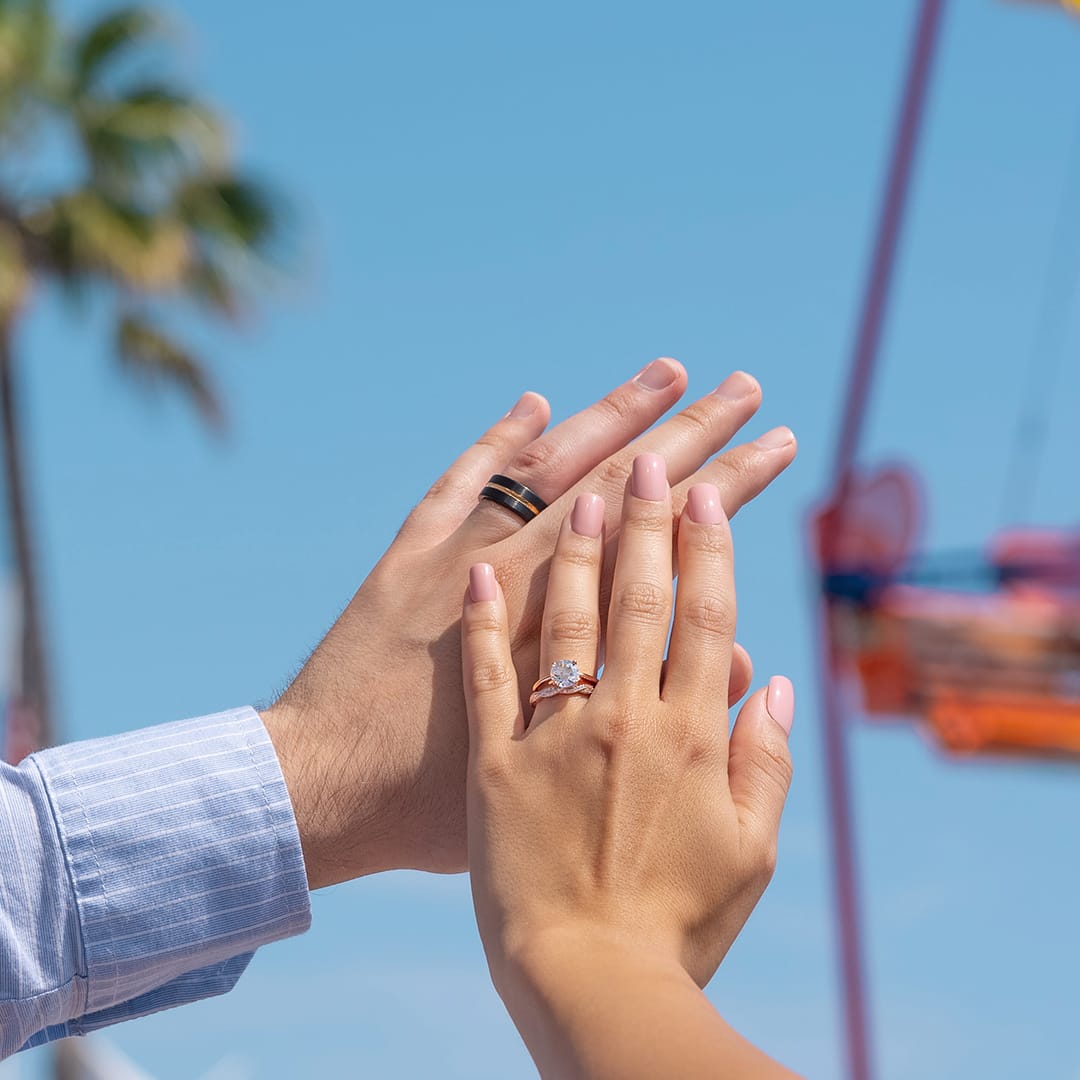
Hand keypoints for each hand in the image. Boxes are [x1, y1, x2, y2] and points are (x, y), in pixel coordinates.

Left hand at [262, 362, 795, 886]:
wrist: (331, 799)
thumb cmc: (477, 825)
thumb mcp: (590, 800)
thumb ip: (699, 747)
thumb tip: (753, 669)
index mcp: (590, 656)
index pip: (685, 564)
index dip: (731, 500)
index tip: (767, 450)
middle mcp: (540, 600)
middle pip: (632, 505)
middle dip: (697, 441)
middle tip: (744, 389)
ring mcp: (471, 570)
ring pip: (556, 477)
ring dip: (615, 417)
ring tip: (669, 372)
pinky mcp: (411, 560)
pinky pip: (460, 487)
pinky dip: (495, 441)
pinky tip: (534, 403)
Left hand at [461, 455, 793, 996]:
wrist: (589, 981)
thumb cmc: (679, 924)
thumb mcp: (752, 852)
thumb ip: (769, 761)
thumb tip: (782, 681)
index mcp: (692, 734)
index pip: (705, 614)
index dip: (710, 546)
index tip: (709, 490)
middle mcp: (625, 717)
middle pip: (641, 596)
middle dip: (649, 520)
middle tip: (652, 459)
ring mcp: (555, 734)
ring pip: (566, 617)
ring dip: (579, 546)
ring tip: (586, 487)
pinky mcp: (495, 761)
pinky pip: (487, 675)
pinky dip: (484, 620)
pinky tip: (484, 569)